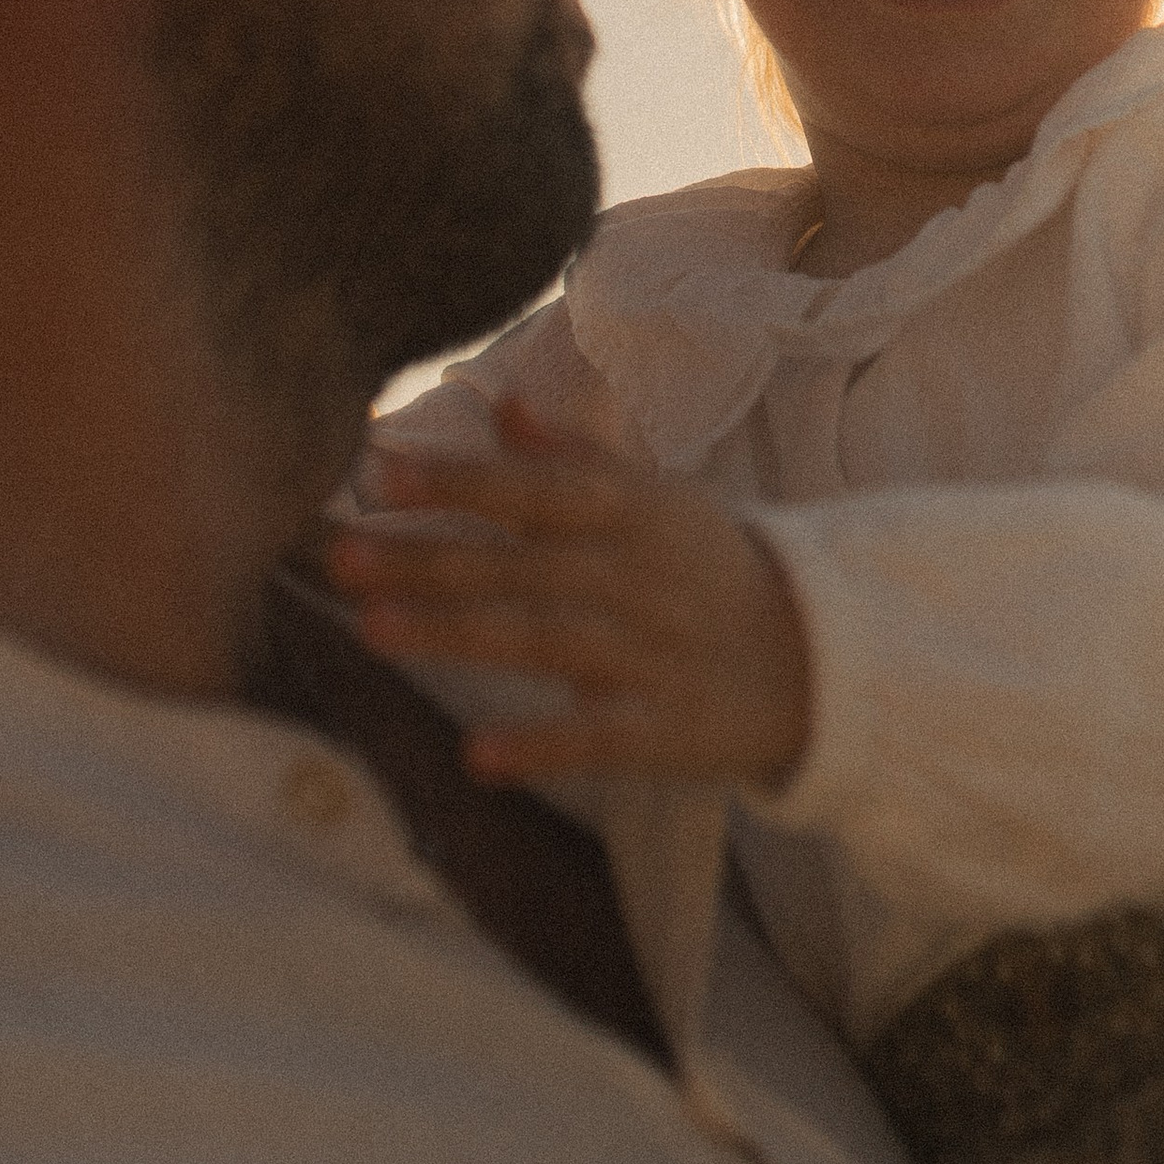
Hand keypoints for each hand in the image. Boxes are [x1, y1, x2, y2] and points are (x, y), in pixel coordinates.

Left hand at [327, 402, 813, 792]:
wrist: (826, 658)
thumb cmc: (715, 569)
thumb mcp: (659, 499)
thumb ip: (574, 456)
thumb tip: (500, 407)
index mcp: (632, 511)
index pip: (533, 489)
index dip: (457, 480)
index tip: (376, 472)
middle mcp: (635, 575)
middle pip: (517, 564)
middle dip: (425, 559)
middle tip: (337, 557)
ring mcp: (650, 652)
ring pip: (541, 638)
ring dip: (456, 633)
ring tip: (372, 630)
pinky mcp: (665, 727)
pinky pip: (598, 736)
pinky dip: (542, 745)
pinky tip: (478, 756)